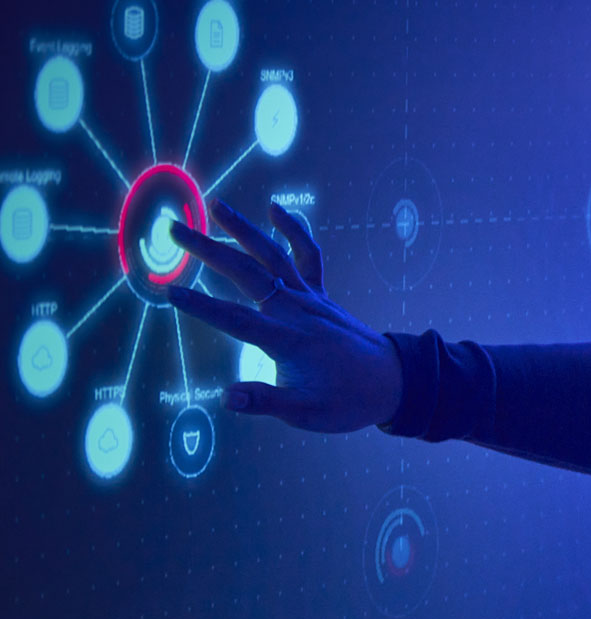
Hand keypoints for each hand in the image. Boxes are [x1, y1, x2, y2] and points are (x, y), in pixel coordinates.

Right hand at [167, 199, 402, 432]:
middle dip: (209, 250)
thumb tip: (228, 398)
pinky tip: (274, 209)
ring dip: (244, 229)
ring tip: (216, 205)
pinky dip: (294, 231)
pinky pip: (308, 256)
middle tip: (175, 230)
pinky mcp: (321, 295)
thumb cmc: (349, 402)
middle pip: (248, 274)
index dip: (202, 307)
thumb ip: (266, 401)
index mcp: (289, 341)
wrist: (393, 383)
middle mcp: (298, 311)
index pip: (236, 321)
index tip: (170, 291)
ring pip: (273, 256)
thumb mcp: (307, 413)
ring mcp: (311, 299)